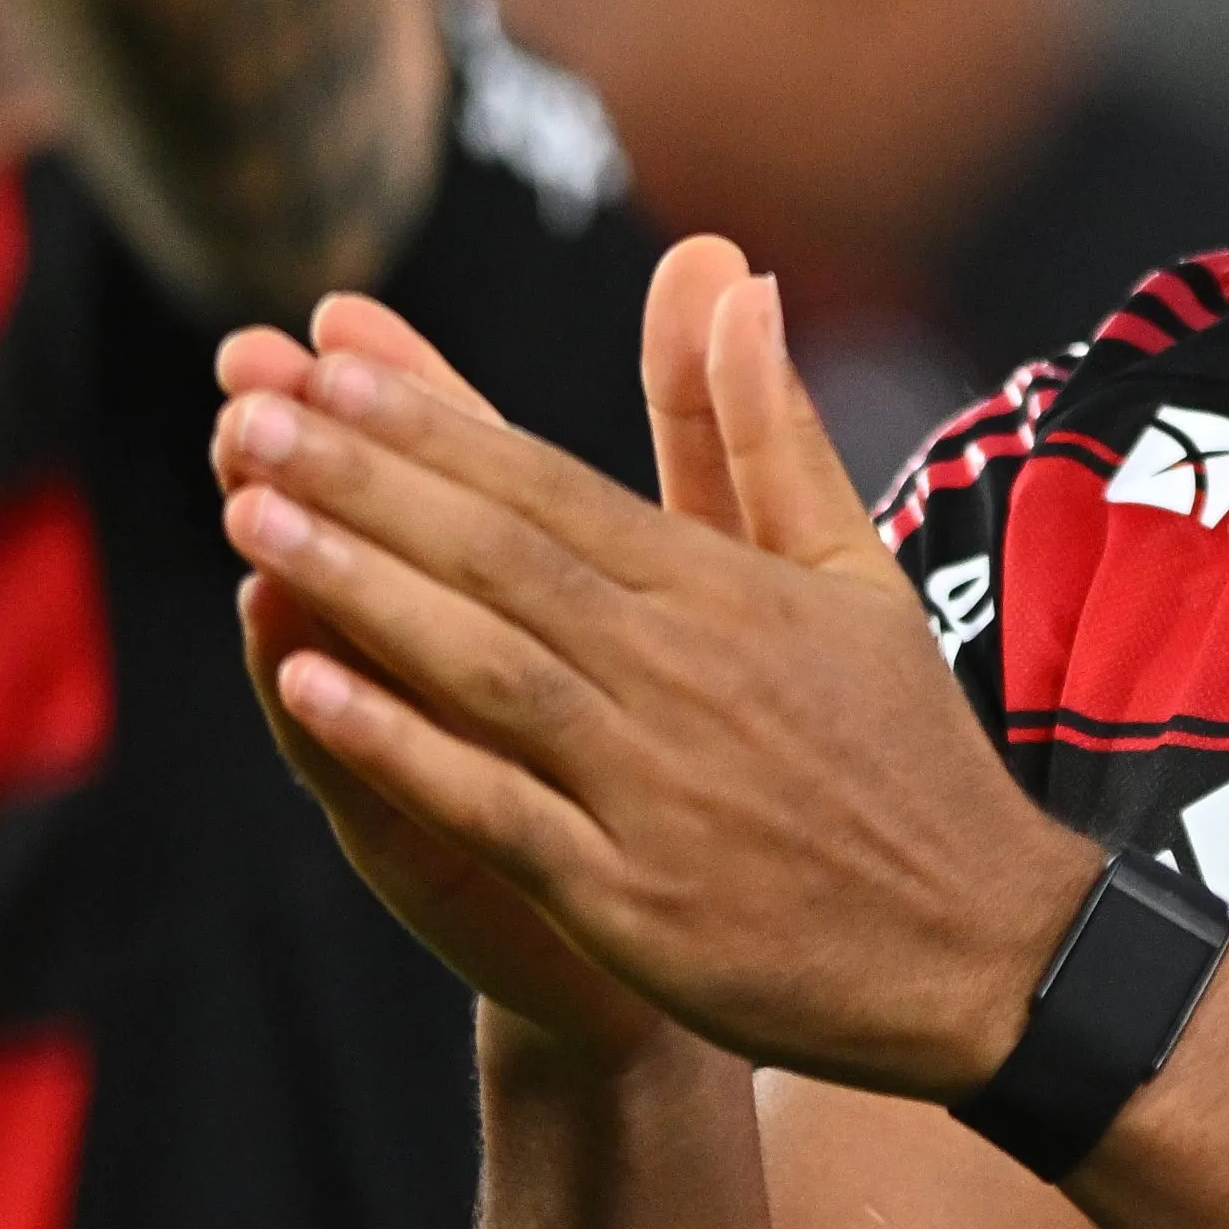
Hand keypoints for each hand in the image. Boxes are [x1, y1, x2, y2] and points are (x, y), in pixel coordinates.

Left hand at [215, 252, 1097, 1091]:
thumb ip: (771, 431)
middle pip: (498, 556)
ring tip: (248, 515)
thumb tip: (739, 277)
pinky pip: (494, 806)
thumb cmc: (907, 756)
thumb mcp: (855, 573)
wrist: (982, 951)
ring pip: (483, 664)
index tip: (330, 358)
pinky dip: (400, 747)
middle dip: (362, 480)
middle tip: (245, 410)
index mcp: (726, 594)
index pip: (552, 486)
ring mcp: (652, 787)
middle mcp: (682, 675)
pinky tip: (308, 690)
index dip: (432, 424)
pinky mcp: (630, 898)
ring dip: (359, 587)